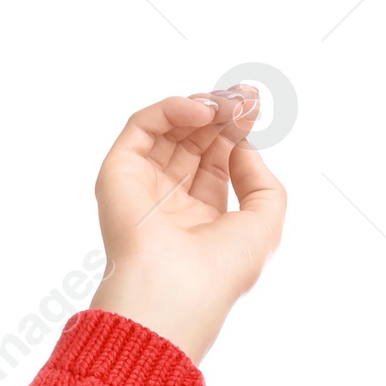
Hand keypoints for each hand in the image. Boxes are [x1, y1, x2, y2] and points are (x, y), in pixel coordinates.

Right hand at [90, 86, 286, 363]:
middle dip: (222, 114)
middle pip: (196, 141)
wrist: (173, 291)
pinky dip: (171, 110)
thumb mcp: (265, 225)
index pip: (219, 162)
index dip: (237, 132)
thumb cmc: (221, 271)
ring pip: (171, 129)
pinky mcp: (119, 172)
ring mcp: (143, 186)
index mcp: (204, 220)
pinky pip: (143, 126)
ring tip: (227, 102)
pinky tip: (201, 111)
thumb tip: (242, 145)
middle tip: (245, 94)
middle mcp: (172, 202)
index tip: (254, 105)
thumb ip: (263, 181)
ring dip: (201, 108)